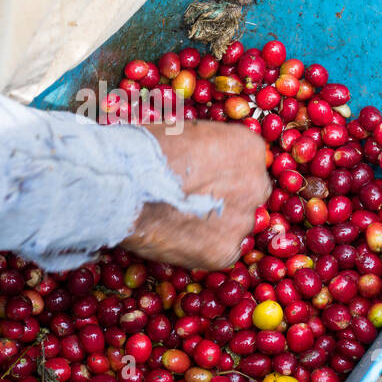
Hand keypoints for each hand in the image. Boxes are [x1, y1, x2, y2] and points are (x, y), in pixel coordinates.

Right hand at [121, 121, 271, 270]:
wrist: (125, 184)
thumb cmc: (148, 150)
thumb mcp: (188, 130)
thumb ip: (210, 146)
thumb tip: (207, 156)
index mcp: (250, 149)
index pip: (248, 163)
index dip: (225, 172)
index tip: (205, 177)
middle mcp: (256, 185)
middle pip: (248, 195)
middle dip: (226, 198)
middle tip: (194, 201)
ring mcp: (242, 221)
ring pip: (235, 225)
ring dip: (215, 225)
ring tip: (180, 220)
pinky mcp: (225, 251)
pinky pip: (220, 251)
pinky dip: (203, 248)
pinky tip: (178, 237)